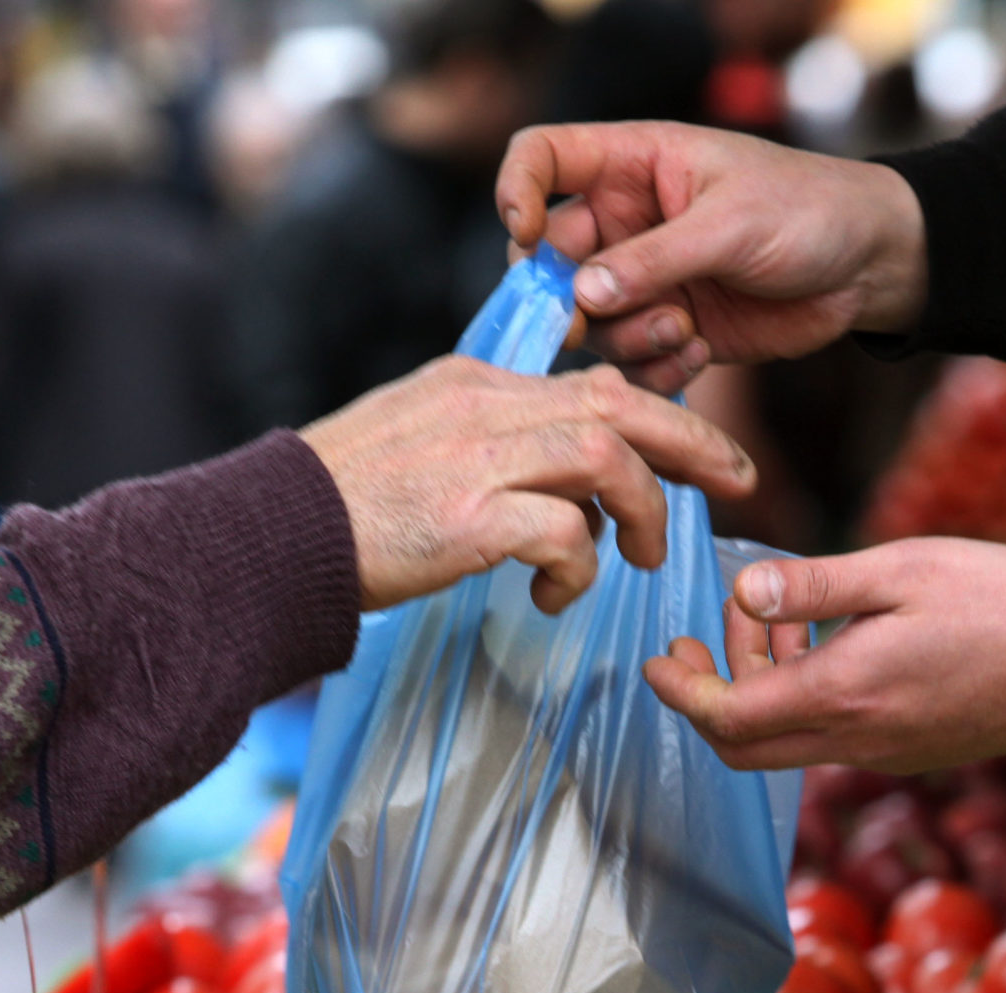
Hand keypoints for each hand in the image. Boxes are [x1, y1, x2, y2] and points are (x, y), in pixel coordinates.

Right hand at [301, 355, 754, 614]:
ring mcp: (476, 460)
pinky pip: (563, 533)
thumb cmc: (342, 506)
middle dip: (694, 440)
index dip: (660, 413)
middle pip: (619, 403)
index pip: (591, 382)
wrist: (266, 536)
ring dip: (642, 513)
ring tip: (641, 559)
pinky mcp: (467, 519)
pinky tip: (554, 597)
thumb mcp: (422, 443)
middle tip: (739, 480)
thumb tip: (568, 486)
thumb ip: (492, 444)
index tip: (699, 449)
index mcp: (476, 384)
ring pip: (605, 458)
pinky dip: (578, 568)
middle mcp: (484, 408)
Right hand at [496, 122, 926, 391]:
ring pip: (592, 322)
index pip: (542, 159)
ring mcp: (647, 280)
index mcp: (632, 166)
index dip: (517, 192)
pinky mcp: (672, 330)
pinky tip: (701, 354)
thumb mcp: (731, 224)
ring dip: (627, 338)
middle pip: (550, 260)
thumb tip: (582, 293)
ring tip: (683, 332)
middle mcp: (627, 223)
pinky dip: (656, 371)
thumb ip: (655, 259)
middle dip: (566, 298)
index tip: (525, 235)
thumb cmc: (808, 211)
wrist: (869, 265)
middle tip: (589, 324)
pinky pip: (632, 363)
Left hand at [644, 538, 1005, 771]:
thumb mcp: (900, 570)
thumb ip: (814, 586)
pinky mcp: (908, 753)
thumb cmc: (1000, 605)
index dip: (680, 691)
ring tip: (782, 619)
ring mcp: (883, 754)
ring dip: (763, 687)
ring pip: (787, 742)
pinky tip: (831, 645)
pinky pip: (830, 738)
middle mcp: (854, 740)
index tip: (656, 659)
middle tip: (703, 636)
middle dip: (708, 694)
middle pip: (743, 748)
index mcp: (842, 695)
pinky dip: (805, 697)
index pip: (727, 717)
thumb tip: (743, 592)